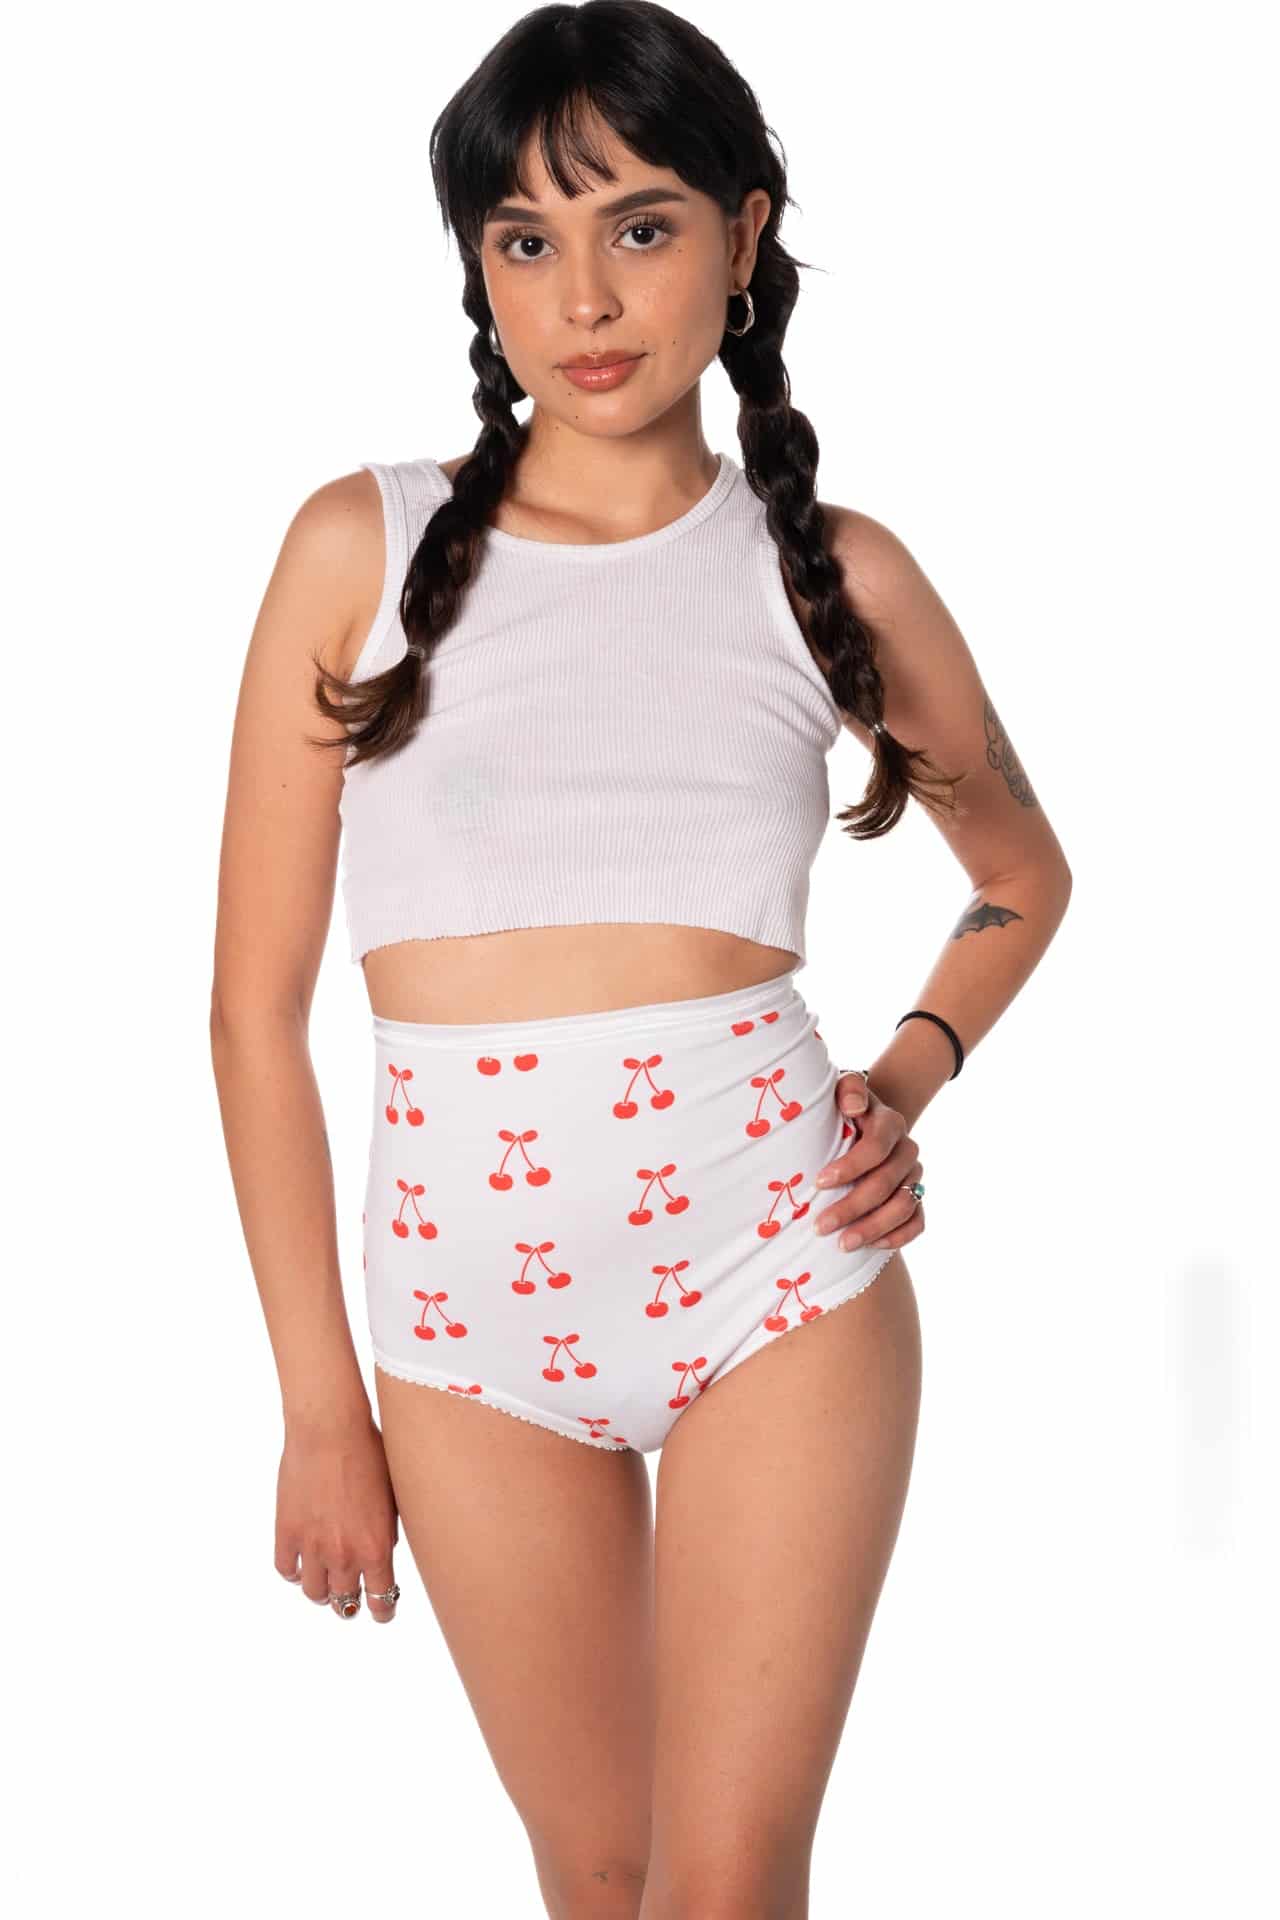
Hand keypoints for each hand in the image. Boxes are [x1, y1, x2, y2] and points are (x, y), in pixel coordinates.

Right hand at [275, 1410, 400, 1622]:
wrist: (330, 1430)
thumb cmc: (370, 1454)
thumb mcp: (392, 1498)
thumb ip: (386, 1533)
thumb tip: (382, 1553)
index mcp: (377, 1548)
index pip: (381, 1601)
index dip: (383, 1611)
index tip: (382, 1612)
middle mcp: (344, 1555)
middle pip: (345, 1601)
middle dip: (351, 1603)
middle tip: (352, 1598)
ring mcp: (312, 1546)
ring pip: (314, 1592)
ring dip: (322, 1591)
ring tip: (325, 1582)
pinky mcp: (286, 1532)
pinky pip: (286, 1570)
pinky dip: (294, 1571)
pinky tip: (301, 1563)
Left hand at [810, 1068, 926, 1253]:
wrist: (864, 1123)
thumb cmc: (843, 1109)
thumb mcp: (842, 1089)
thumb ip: (848, 1089)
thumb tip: (854, 1106)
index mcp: (890, 1123)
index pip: (875, 1148)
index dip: (849, 1167)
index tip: (819, 1182)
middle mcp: (907, 1151)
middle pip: (885, 1184)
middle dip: (852, 1207)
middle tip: (820, 1226)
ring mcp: (914, 1177)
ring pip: (903, 1207)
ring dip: (871, 1229)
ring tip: (841, 1244)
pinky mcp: (916, 1198)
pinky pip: (917, 1223)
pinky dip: (896, 1237)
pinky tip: (870, 1246)